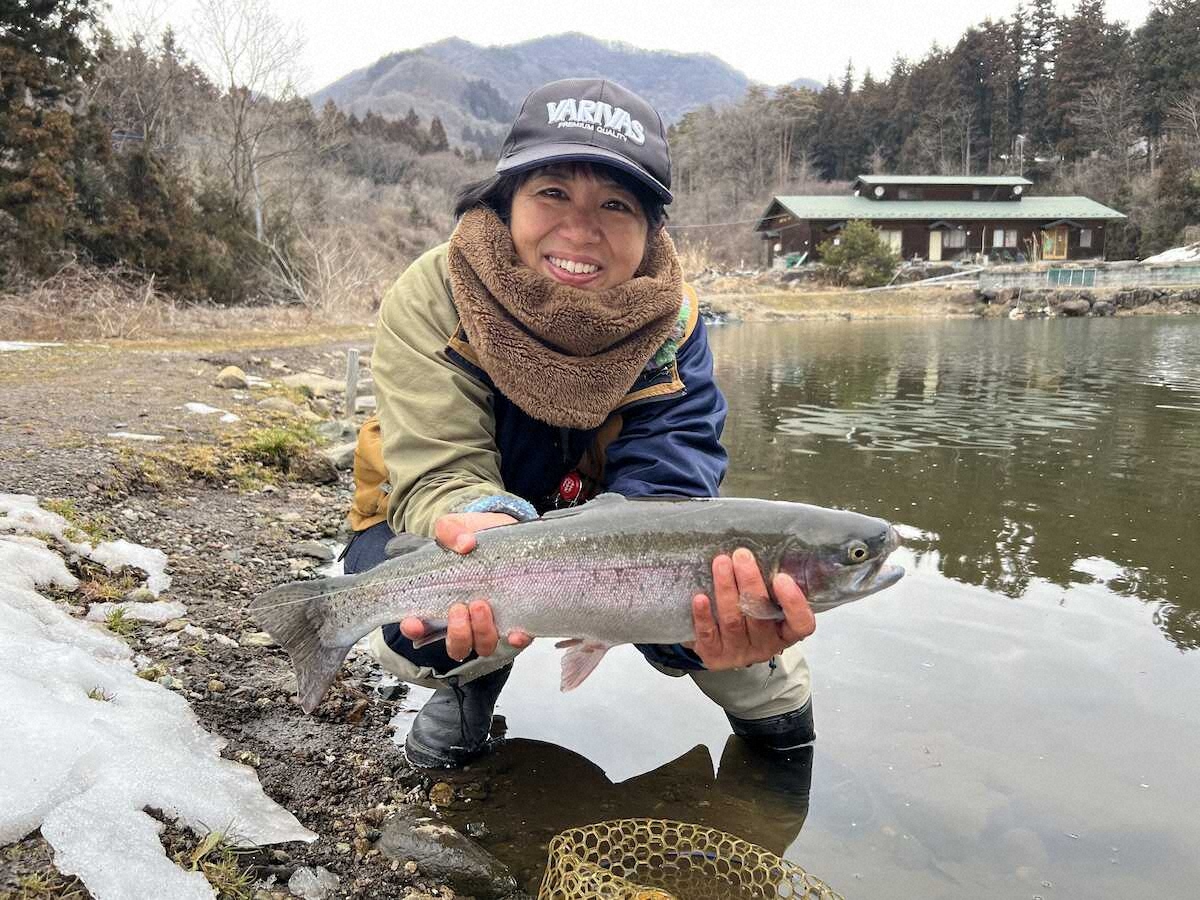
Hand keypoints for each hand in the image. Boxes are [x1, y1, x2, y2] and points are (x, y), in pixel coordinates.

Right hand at [399, 511, 533, 660]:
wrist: (509, 533)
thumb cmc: (476, 536)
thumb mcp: (458, 527)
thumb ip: (451, 530)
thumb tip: (464, 544)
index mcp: (442, 602)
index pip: (420, 628)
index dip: (414, 630)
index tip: (414, 622)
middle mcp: (466, 621)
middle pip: (456, 646)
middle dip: (456, 633)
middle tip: (459, 607)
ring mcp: (491, 624)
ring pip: (483, 646)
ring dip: (481, 632)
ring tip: (482, 605)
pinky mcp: (517, 620)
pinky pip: (517, 640)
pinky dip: (515, 639)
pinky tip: (517, 632)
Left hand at [689, 547, 814, 670]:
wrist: (716, 642)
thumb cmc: (746, 612)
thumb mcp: (765, 602)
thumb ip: (769, 584)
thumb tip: (767, 546)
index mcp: (784, 632)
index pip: (801, 624)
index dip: (794, 603)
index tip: (782, 577)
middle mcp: (764, 645)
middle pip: (760, 616)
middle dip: (750, 583)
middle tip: (742, 556)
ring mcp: (738, 651)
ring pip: (733, 621)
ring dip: (726, 589)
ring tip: (721, 563)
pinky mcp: (713, 654)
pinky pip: (708, 635)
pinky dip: (704, 615)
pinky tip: (700, 597)